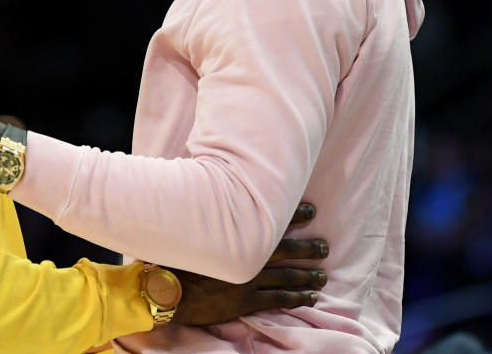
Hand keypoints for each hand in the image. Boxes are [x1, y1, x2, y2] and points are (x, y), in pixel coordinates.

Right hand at [170, 203, 327, 325]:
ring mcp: (248, 281)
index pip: (272, 221)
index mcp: (235, 236)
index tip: (311, 210)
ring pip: (287, 276)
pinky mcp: (245, 302)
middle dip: (308, 247)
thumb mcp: (191, 226)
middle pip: (286, 250)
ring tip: (323, 274)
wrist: (167, 290)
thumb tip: (213, 189)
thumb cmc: (175, 255)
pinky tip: (310, 296)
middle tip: (325, 246)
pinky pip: (278, 299)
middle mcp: (247, 258)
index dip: (294, 215)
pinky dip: (296, 297)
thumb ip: (209, 212)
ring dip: (307, 275)